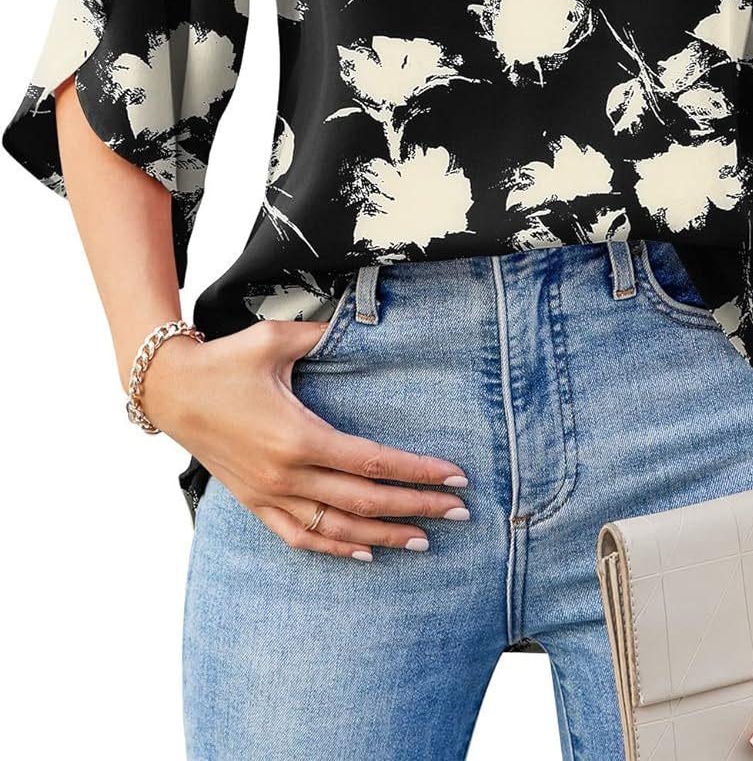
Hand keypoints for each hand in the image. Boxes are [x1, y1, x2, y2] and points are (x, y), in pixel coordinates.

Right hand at [139, 319, 470, 558]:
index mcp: (299, 436)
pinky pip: (298, 536)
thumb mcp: (276, 339)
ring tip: (423, 541)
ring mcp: (269, 494)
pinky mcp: (253, 501)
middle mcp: (287, 474)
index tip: (455, 476)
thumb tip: (364, 321)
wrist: (170, 390)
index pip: (373, 463)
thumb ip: (323, 335)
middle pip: (365, 501)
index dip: (418, 472)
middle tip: (459, 513)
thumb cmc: (224, 360)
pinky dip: (332, 548)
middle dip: (417, 507)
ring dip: (383, 537)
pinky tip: (362, 553)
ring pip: (336, 528)